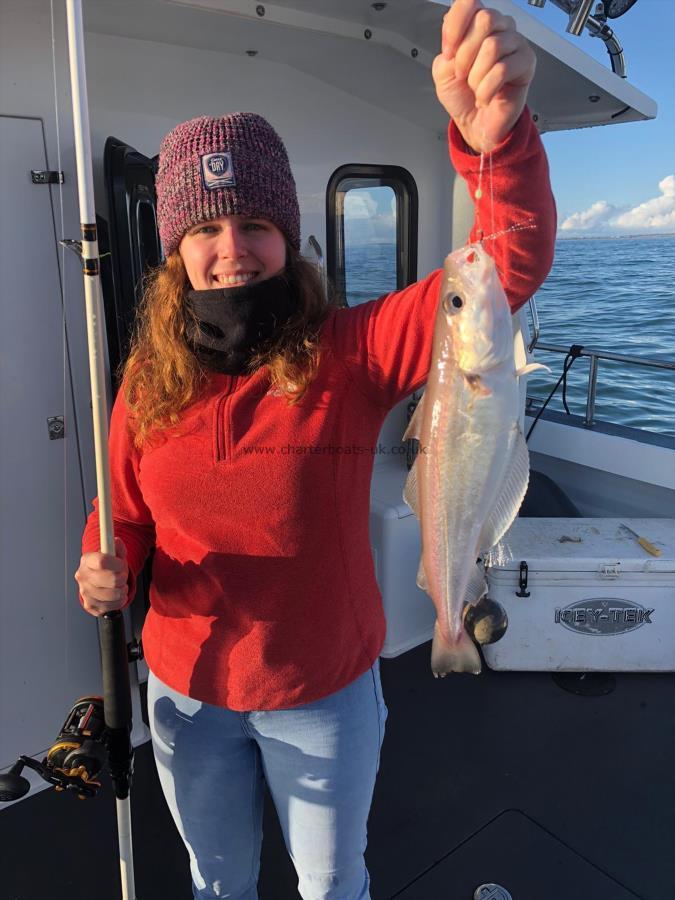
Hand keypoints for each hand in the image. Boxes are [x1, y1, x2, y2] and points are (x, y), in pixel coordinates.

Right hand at [75, 536, 128, 616]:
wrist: (100, 583)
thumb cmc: (108, 567)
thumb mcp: (114, 554)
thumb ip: (117, 547)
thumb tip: (117, 541)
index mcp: (87, 560)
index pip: (102, 561)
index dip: (117, 564)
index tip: (122, 565)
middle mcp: (82, 576)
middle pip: (111, 580)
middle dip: (123, 578)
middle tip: (122, 577)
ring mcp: (85, 593)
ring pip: (114, 594)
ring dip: (122, 590)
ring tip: (120, 586)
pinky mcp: (90, 606)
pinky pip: (112, 606)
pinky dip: (119, 601)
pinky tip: (116, 595)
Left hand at [432, 0, 535, 152]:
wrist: (476, 124)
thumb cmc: (463, 97)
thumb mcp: (443, 70)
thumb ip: (447, 47)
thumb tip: (457, 36)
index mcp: (477, 24)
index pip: (469, 2)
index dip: (455, 25)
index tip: (448, 52)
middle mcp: (499, 27)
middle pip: (484, 20)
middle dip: (465, 55)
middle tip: (463, 75)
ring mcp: (515, 43)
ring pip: (493, 46)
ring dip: (476, 76)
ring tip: (476, 88)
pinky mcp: (526, 62)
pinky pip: (503, 69)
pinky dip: (487, 89)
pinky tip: (485, 97)